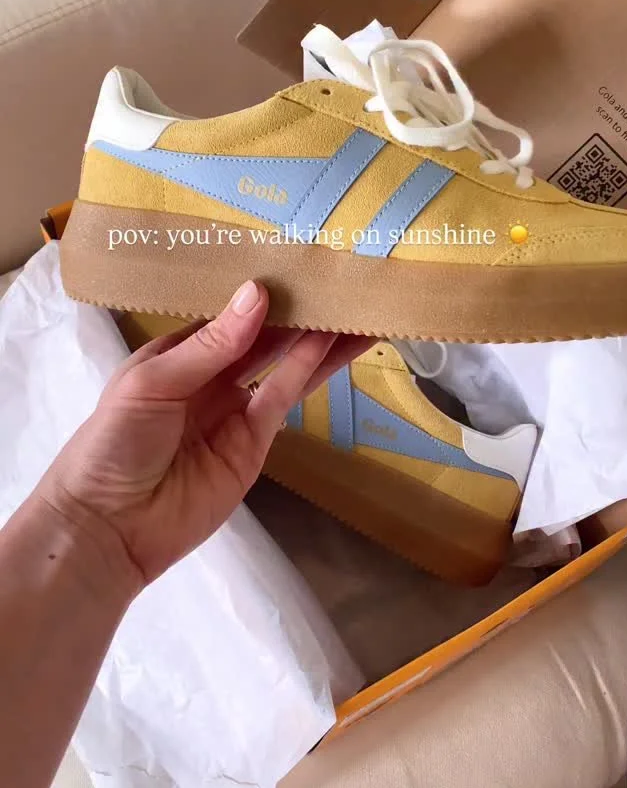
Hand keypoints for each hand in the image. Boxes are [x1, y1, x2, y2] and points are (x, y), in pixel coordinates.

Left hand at [38, 281, 371, 592]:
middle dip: (296, 309)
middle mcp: (209, 377)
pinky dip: (308, 369)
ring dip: (316, 337)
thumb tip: (258, 292)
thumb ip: (211, 343)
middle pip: (262, 337)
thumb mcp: (153, 383)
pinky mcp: (255, 443)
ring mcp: (235, 410)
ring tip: (354, 304)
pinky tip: (333, 340)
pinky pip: (284, 397)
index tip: (294, 258)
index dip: (259, 289)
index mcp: (176, 354)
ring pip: (283, 364)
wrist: (110, 529)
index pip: (226, 313)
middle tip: (339, 275)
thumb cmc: (113, 443)